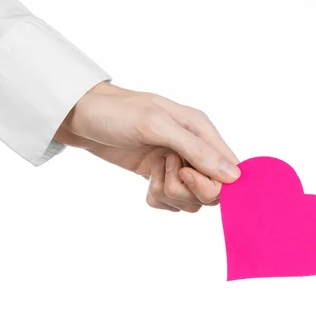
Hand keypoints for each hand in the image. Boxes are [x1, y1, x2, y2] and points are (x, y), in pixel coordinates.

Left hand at [54, 82, 240, 212]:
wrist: (81, 117)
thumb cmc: (117, 113)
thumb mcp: (157, 126)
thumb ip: (196, 150)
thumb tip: (234, 176)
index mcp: (201, 130)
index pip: (229, 171)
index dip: (212, 183)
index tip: (185, 173)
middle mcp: (193, 148)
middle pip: (212, 192)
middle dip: (187, 189)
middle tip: (164, 169)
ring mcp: (175, 164)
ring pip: (190, 200)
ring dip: (169, 193)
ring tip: (151, 171)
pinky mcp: (157, 177)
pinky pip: (169, 203)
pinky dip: (156, 198)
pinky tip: (144, 180)